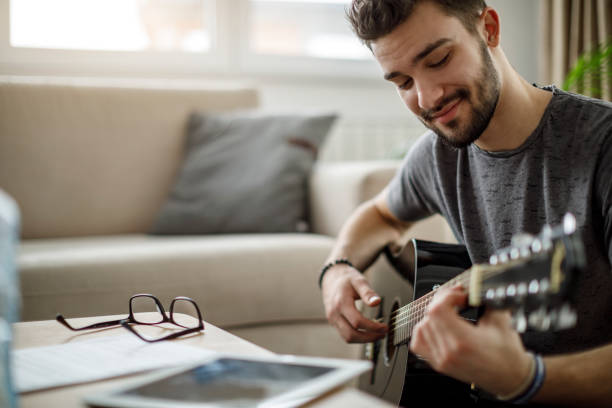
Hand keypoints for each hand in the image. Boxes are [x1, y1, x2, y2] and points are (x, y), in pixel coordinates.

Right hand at [321, 264, 387, 342]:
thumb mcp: (359, 280)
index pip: (357, 322)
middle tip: (383, 334)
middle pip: (351, 334)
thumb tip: (377, 302)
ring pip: (347, 338)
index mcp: (341, 303)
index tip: (385, 327)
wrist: (331, 277)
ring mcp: (332, 319)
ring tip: (377, 335)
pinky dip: (357, 337)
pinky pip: (345, 334)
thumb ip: (368, 292)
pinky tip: (367, 332)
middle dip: (369, 338)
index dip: (373, 327)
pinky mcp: (333, 322)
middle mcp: (334, 313)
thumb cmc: (346, 279)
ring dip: (363, 340)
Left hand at [410, 284, 532, 395]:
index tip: (460, 295)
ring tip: (448, 312)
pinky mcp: (438, 364)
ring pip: (421, 327)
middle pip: (428, 316)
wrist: (510, 378)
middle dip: (442, 301)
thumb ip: (486, 300)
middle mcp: (448, 352)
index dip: (447, 296)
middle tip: (456, 298)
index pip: (437, 310)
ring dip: (432, 315)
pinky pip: (418, 343)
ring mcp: (441, 360)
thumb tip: (475, 286)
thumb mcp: (501, 321)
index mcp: (463, 342)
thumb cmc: (508, 356)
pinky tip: (437, 326)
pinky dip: (424, 331)